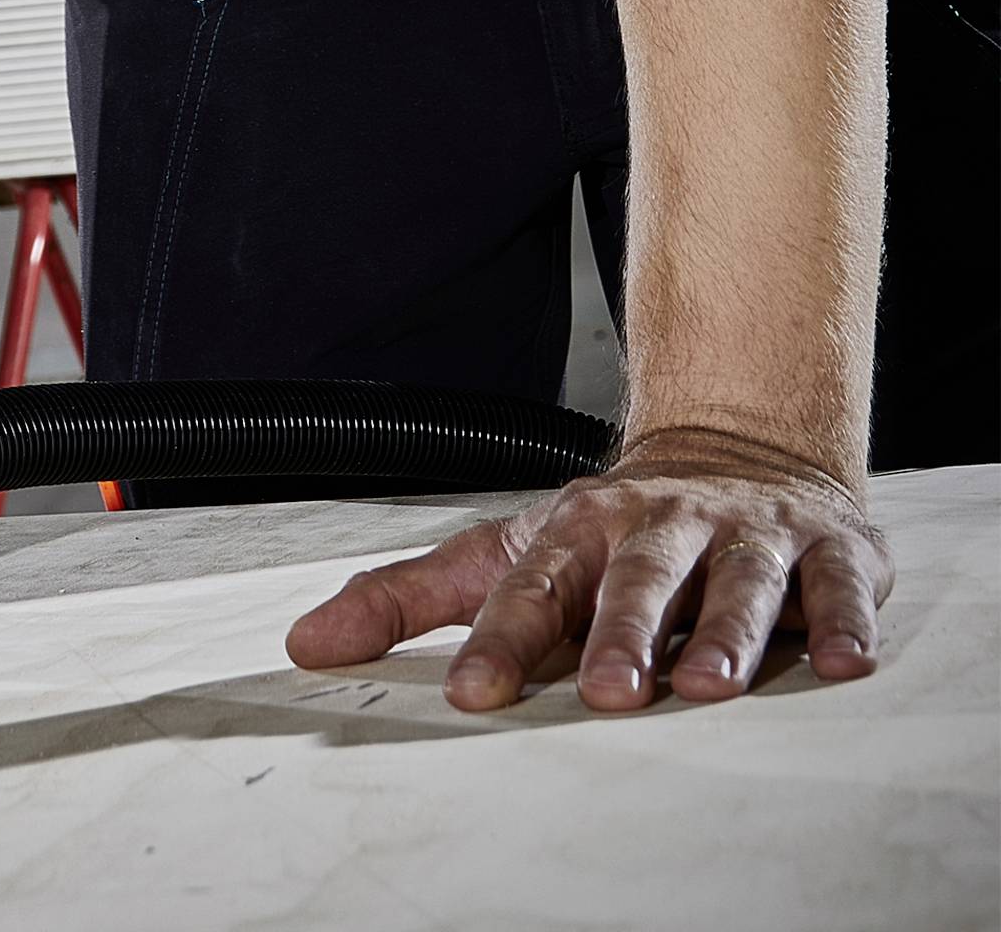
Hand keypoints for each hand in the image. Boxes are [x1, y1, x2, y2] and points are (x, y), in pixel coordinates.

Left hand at [285, 423, 893, 712]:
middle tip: (603, 692)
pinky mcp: (826, 554)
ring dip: (722, 633)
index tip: (472, 693)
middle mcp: (657, 526)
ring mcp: (743, 536)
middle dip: (618, 633)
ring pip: (733, 583)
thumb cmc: (609, 531)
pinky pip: (837, 590)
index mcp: (575, 530)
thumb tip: (305, 645)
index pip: (529, 587)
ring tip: (708, 686)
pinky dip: (840, 624)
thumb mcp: (507, 554)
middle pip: (633, 578)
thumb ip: (407, 600)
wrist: (737, 452)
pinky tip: (838, 662)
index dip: (500, 639)